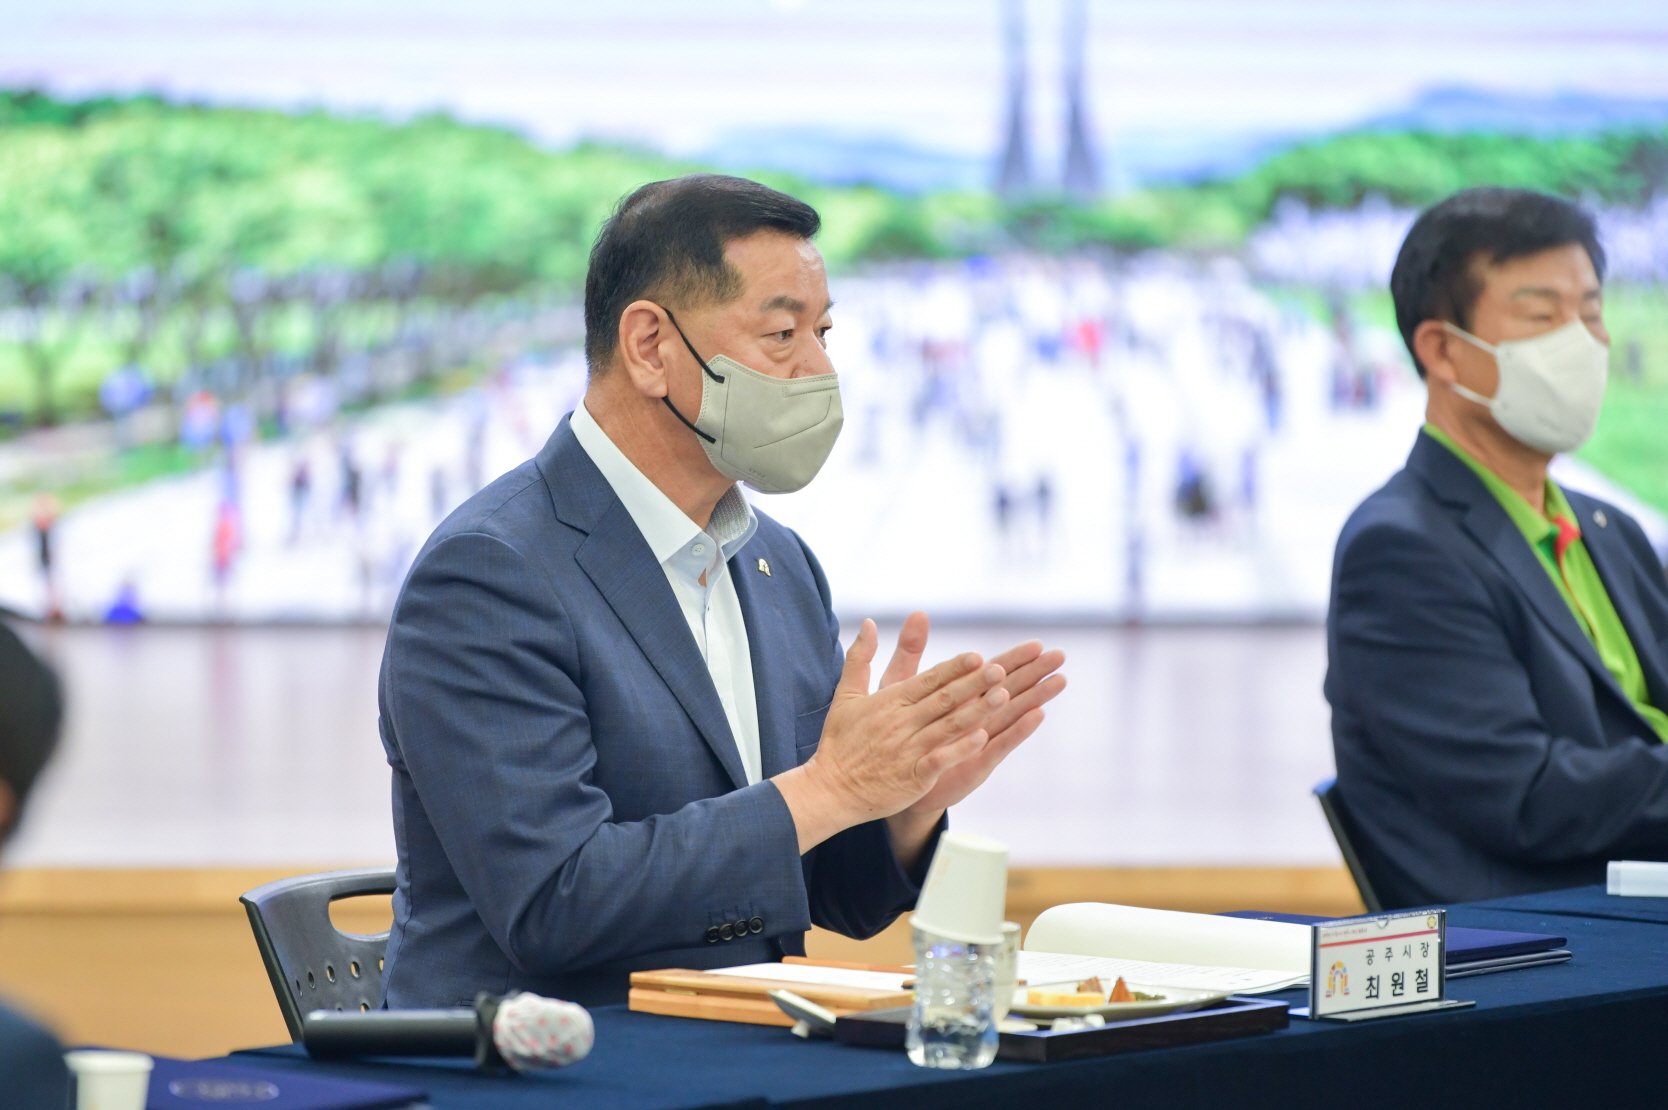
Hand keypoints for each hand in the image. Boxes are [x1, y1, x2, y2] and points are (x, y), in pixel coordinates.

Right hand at [771, 618, 1009, 850]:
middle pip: (944, 699)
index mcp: (890, 702)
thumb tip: (869, 622)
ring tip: (1003, 697)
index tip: (977, 656)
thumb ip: (861, 657)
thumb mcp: (846, 694)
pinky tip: (982, 739)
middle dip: (974, 684)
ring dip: (976, 711)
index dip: (954, 668)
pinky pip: (940, 759)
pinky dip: (960, 749)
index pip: (928, 679)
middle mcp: (902, 722)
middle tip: (1001, 670)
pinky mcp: (912, 777)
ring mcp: (908, 750)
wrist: (830, 789)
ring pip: (948, 726)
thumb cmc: (840, 742)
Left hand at [880, 613, 1065, 830]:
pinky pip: (1001, 743)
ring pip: (1012, 712)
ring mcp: (980, 738)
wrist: (890, 775)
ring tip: (1060, 680)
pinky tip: (1038, 715)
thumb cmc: (896, 729)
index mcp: (961, 696)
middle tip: (1060, 655)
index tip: (1037, 643)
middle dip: (1035, 672)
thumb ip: (911, 652)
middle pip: (1010, 688)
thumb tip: (918, 613)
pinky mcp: (976, 760)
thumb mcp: (900, 686)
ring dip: (1036, 696)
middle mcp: (975, 715)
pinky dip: (1019, 729)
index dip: (1014, 658)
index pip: (992, 672)